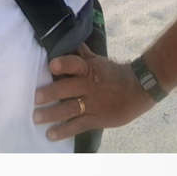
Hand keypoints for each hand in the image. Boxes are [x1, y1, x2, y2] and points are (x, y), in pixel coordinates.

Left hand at [32, 43, 154, 141]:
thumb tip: (68, 41)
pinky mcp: (97, 119)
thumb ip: (82, 55)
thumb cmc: (115, 73)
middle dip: (51, 93)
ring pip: (70, 109)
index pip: (76, 64)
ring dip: (52, 114)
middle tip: (35, 98)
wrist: (141, 88)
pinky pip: (78, 125)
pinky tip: (51, 134)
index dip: (64, 64)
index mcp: (90, 69)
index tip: (52, 66)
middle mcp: (90, 86)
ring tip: (37, 118)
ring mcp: (93, 104)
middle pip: (68, 89)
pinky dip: (64, 130)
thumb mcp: (99, 61)